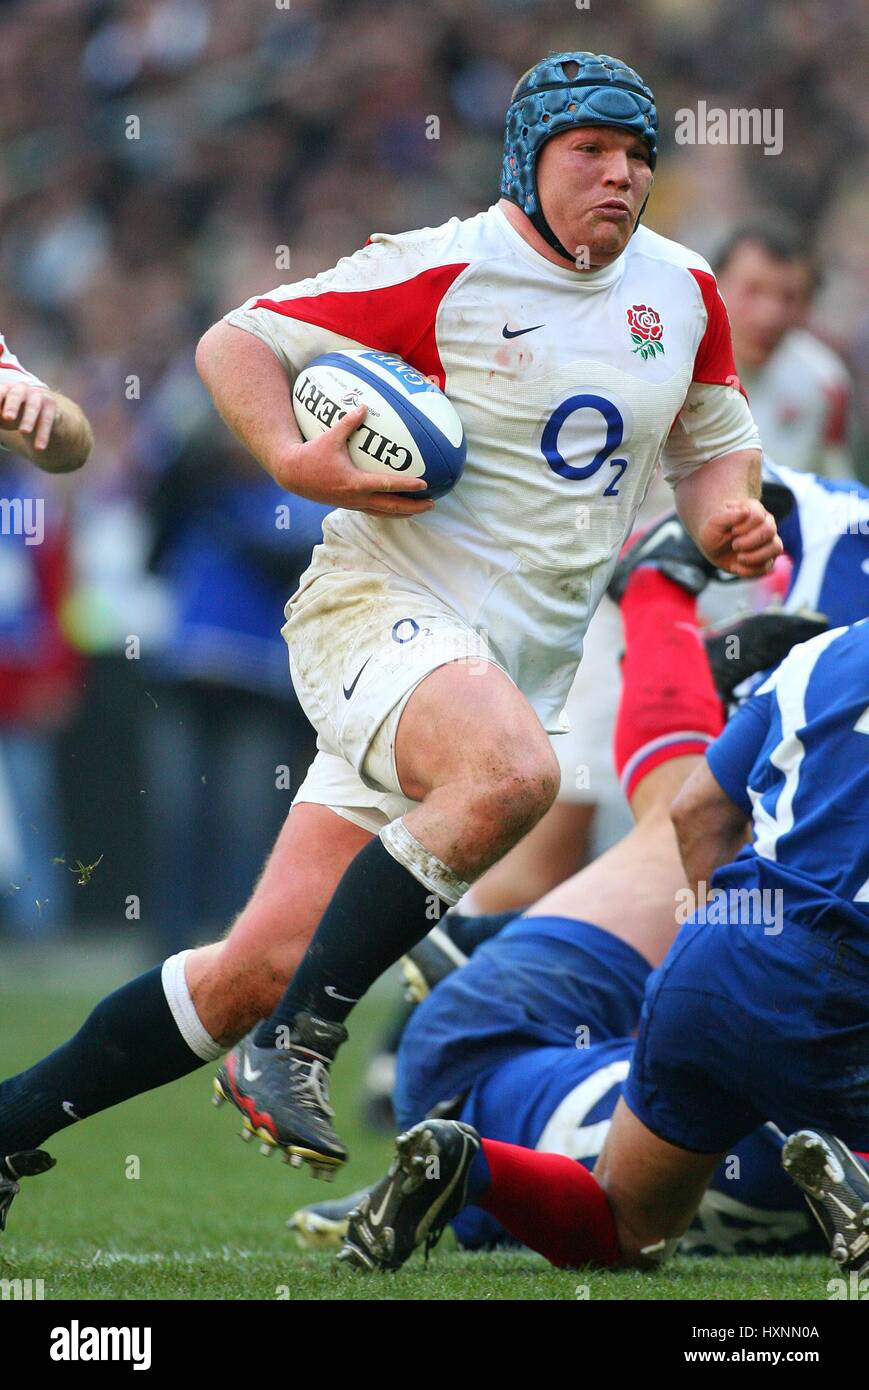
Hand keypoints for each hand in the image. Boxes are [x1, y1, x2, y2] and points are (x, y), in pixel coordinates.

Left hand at [0, 380, 57, 450]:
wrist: (41, 415)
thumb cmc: (15, 414)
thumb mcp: (2, 419)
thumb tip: (0, 420)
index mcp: (6, 389)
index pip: (0, 392)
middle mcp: (22, 389)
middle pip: (16, 395)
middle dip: (11, 406)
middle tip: (7, 418)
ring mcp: (38, 396)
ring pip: (33, 406)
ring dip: (28, 419)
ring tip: (24, 432)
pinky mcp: (51, 406)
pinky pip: (47, 420)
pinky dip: (43, 434)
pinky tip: (39, 447)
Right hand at [274, 405, 433, 516]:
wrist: (293, 474)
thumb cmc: (311, 454)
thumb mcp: (330, 437)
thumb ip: (348, 422)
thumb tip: (364, 406)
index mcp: (354, 483)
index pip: (386, 485)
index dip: (406, 486)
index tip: (424, 484)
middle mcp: (356, 497)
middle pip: (390, 506)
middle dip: (412, 506)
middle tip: (431, 504)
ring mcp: (352, 504)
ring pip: (383, 513)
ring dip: (402, 512)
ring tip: (419, 510)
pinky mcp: (348, 504)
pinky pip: (373, 511)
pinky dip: (387, 511)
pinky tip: (397, 508)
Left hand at [698, 498, 782, 578]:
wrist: (713, 545)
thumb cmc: (714, 530)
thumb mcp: (714, 523)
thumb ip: (727, 516)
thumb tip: (745, 511)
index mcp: (754, 510)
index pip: (758, 517)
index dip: (744, 527)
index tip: (732, 531)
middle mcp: (766, 524)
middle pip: (770, 530)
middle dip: (750, 541)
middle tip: (734, 545)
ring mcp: (769, 542)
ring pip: (776, 548)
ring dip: (756, 556)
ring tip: (738, 558)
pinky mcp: (767, 559)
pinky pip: (767, 567)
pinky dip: (751, 570)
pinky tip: (735, 567)